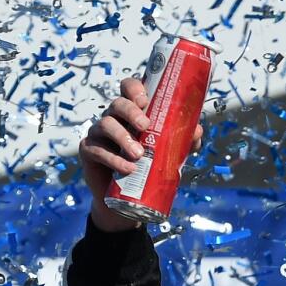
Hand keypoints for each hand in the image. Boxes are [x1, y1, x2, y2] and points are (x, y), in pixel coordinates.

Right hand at [78, 76, 202, 231]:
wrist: (128, 197)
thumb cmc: (150, 166)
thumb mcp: (171, 152)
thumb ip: (184, 140)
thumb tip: (197, 131)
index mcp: (133, 111)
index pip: (129, 88)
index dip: (134, 88)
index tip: (145, 99)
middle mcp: (114, 117)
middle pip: (118, 103)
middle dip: (131, 112)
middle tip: (145, 125)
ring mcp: (99, 132)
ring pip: (106, 124)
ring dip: (123, 137)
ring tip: (139, 154)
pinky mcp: (88, 150)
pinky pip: (97, 149)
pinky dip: (113, 159)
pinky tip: (128, 168)